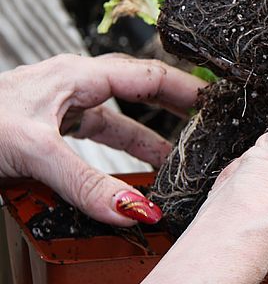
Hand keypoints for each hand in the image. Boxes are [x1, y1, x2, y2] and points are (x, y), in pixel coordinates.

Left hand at [0, 54, 203, 225]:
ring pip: (116, 117)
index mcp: (75, 75)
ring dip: (146, 136)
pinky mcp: (45, 129)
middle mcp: (70, 85)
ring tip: (173, 155)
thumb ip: (87, 184)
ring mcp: (57, 106)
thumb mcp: (36, 152)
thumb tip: (134, 209)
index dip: (185, 88)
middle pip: (137, 90)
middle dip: (173, 105)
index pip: (148, 75)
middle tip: (205, 119)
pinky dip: (118, 151)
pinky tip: (128, 167)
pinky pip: (95, 135)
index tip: (215, 101)